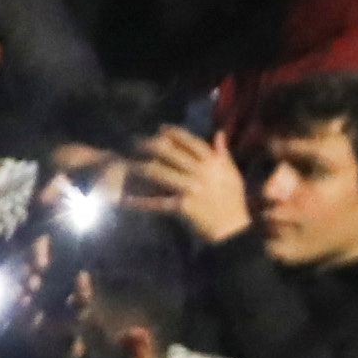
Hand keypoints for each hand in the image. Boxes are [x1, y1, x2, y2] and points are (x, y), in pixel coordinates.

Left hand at [127, 124, 253, 245]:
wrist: (231, 228)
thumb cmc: (232, 200)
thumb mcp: (232, 174)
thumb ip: (223, 154)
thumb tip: (218, 133)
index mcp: (213, 163)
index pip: (191, 142)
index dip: (175, 133)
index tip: (161, 128)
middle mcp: (201, 173)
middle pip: (171, 153)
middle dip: (151, 145)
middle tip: (136, 141)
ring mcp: (190, 189)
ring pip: (160, 173)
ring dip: (141, 167)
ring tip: (126, 163)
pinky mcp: (182, 206)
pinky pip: (157, 202)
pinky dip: (140, 201)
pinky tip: (125, 199)